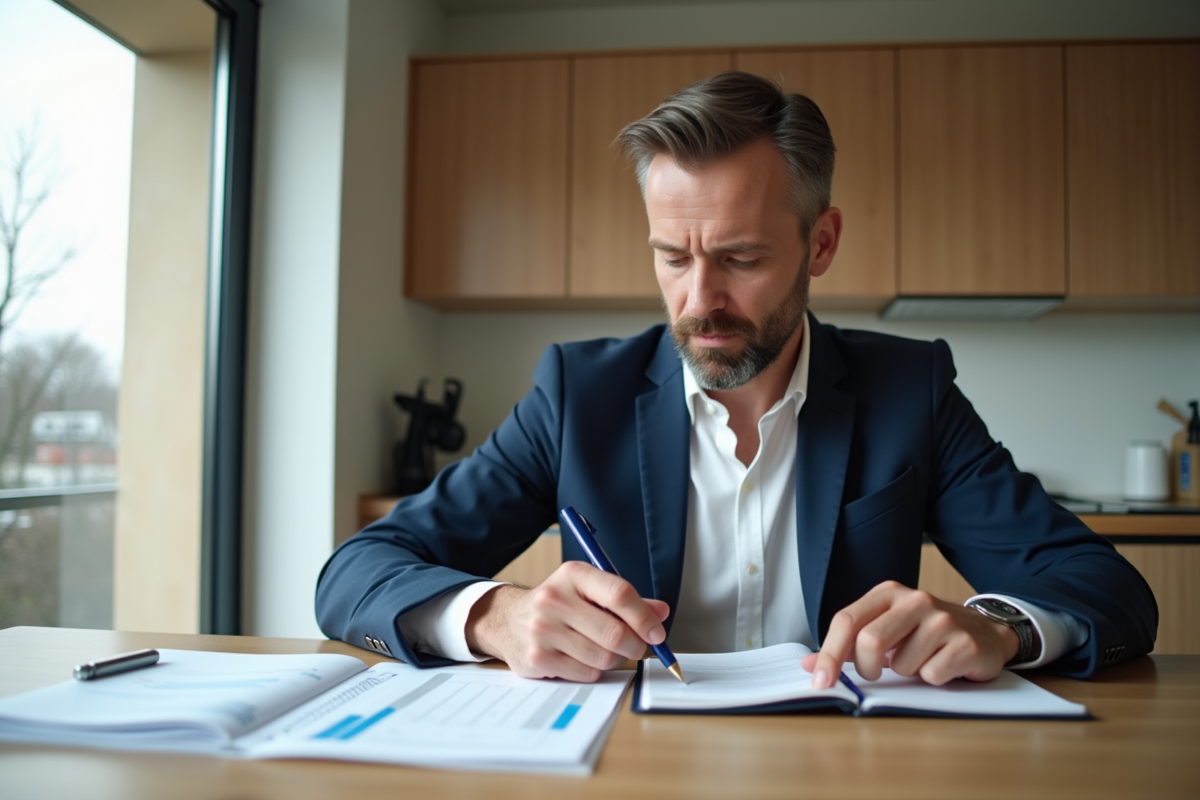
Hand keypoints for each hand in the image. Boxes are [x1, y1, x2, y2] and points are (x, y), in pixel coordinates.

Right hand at [464, 560, 670, 682]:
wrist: (508, 620)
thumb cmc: (558, 605)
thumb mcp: (588, 590)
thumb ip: (625, 601)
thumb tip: (660, 613)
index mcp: (573, 574)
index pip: (619, 594)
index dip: (645, 617)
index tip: (657, 633)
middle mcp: (554, 599)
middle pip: (615, 632)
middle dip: (636, 645)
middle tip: (639, 647)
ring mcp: (543, 630)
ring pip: (604, 657)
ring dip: (615, 659)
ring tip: (607, 650)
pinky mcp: (537, 658)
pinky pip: (587, 673)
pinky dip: (595, 671)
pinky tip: (584, 659)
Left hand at [800, 581, 1021, 687]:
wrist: (985, 633)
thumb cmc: (926, 634)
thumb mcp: (886, 631)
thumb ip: (848, 645)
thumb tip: (810, 663)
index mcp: (888, 593)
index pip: (847, 620)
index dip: (830, 653)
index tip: (820, 681)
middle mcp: (915, 600)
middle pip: (870, 641)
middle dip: (868, 668)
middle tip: (877, 673)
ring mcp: (942, 620)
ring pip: (902, 664)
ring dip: (906, 672)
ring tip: (921, 660)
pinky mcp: (965, 643)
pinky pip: (931, 674)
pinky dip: (931, 678)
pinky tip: (943, 665)